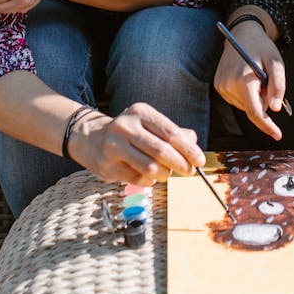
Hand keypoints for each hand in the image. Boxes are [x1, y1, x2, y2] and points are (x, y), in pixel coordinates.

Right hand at [69, 102, 205, 184]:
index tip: (200, 161)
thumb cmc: (130, 133)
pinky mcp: (107, 165)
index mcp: (140, 112)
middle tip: (189, 172)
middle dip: (181, 164)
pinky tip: (149, 176)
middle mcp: (125, 126)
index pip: (171, 132)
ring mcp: (114, 146)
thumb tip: (193, 142)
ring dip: (165, 175)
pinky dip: (149, 181)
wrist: (92, 139)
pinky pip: (138, 179)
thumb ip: (173, 132)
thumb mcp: (150, 125)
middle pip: (162, 151)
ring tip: (167, 174)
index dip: (189, 149)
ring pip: (150, 168)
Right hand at [214, 23, 285, 139]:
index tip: (278, 135)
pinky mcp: (218, 86)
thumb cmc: (262, 48)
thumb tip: (274, 109)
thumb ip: (278, 86)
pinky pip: (238, 100)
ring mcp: (220, 87)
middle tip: (266, 80)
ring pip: (245, 106)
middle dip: (263, 100)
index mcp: (243, 80)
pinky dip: (246, 94)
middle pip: (252, 109)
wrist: (241, 34)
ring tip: (255, 76)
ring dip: (254, 97)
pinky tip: (246, 78)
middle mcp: (228, 85)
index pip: (255, 112)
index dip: (267, 126)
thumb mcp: (276, 63)